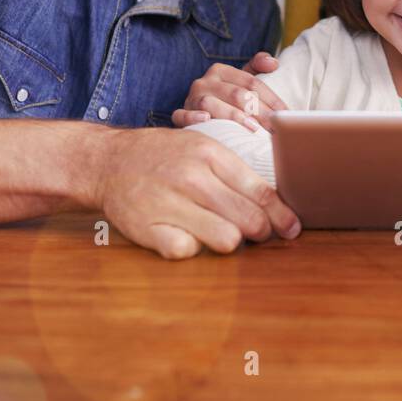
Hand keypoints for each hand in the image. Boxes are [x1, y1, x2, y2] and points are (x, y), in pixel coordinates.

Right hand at [93, 127, 300, 258]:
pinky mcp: (147, 227)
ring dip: (229, 241)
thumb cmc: (164, 157)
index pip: (261, 192)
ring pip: (226, 239)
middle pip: (249, 219)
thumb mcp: (202, 148)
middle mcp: (191, 177)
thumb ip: (235, 173)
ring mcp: (168, 202)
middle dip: (261, 232)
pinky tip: (188, 237)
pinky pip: (187, 252)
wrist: (109, 160)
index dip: (282, 216)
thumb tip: (277, 203)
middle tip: (258, 234)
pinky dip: (192, 249)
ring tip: (222, 233)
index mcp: (211, 155)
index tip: (292, 229)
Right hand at [170, 52, 287, 131]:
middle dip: (259, 111)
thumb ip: (257, 67)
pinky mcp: (180, 114)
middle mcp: (204, 82)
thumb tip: (273, 63)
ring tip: (253, 128)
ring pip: (212, 104)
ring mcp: (191, 98)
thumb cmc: (225, 99)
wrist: (195, 113)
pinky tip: (207, 120)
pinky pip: (182, 115)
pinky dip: (193, 118)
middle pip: (237, 95)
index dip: (272, 98)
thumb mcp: (240, 80)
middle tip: (275, 126)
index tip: (286, 114)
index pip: (251, 82)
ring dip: (233, 116)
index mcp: (220, 71)